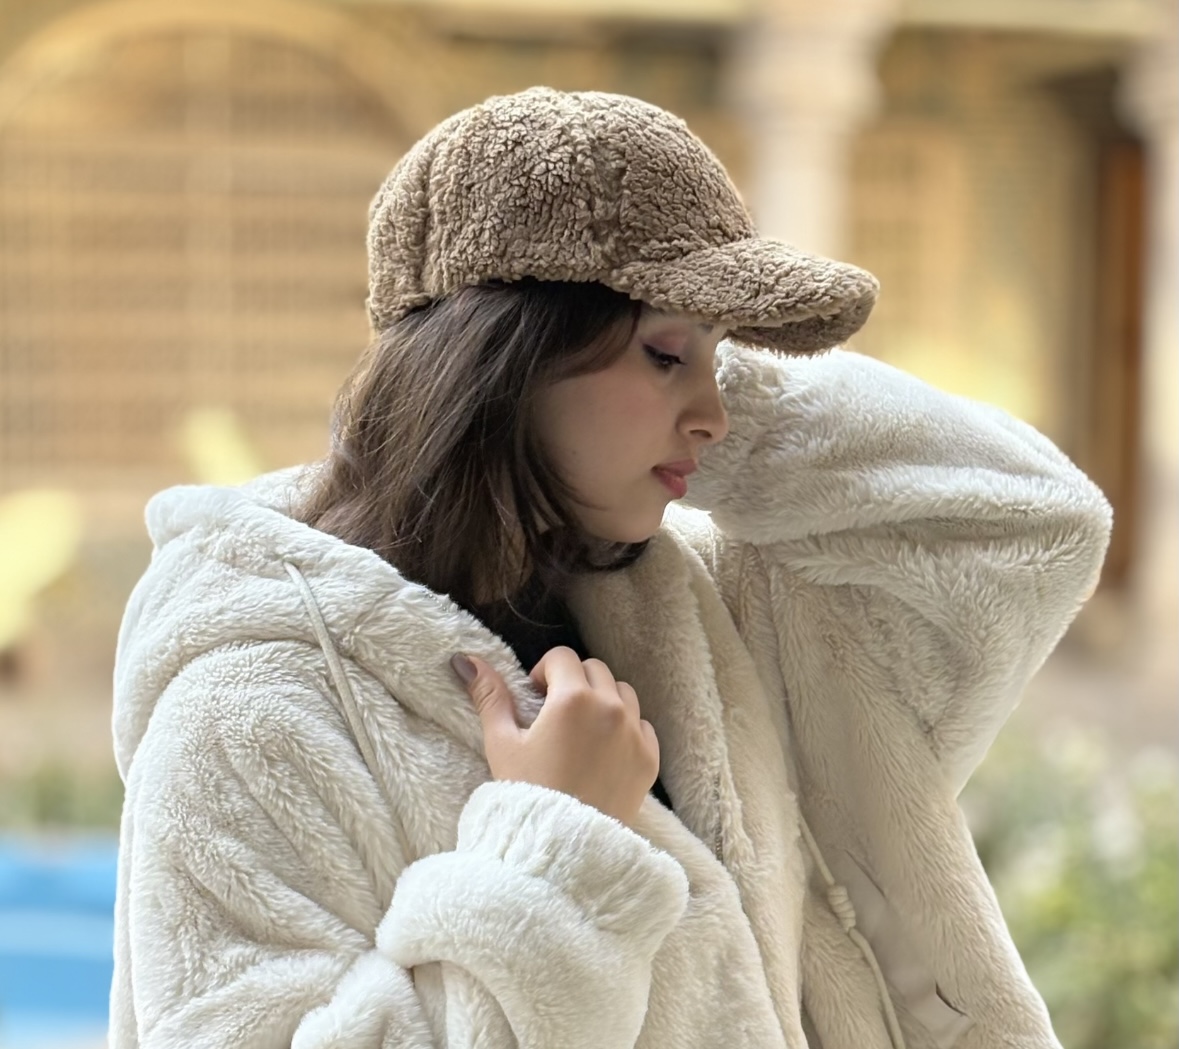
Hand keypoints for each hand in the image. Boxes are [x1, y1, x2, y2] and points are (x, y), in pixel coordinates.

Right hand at [452, 647, 658, 826]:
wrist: (563, 849)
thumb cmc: (527, 795)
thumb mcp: (502, 743)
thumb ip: (489, 696)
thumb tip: (467, 661)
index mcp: (572, 698)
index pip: (561, 657)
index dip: (543, 672)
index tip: (534, 697)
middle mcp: (610, 708)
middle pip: (594, 670)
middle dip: (572, 682)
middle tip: (554, 713)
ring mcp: (635, 733)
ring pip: (622, 693)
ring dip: (602, 700)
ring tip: (580, 731)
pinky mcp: (649, 758)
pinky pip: (642, 724)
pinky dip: (625, 727)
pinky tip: (602, 751)